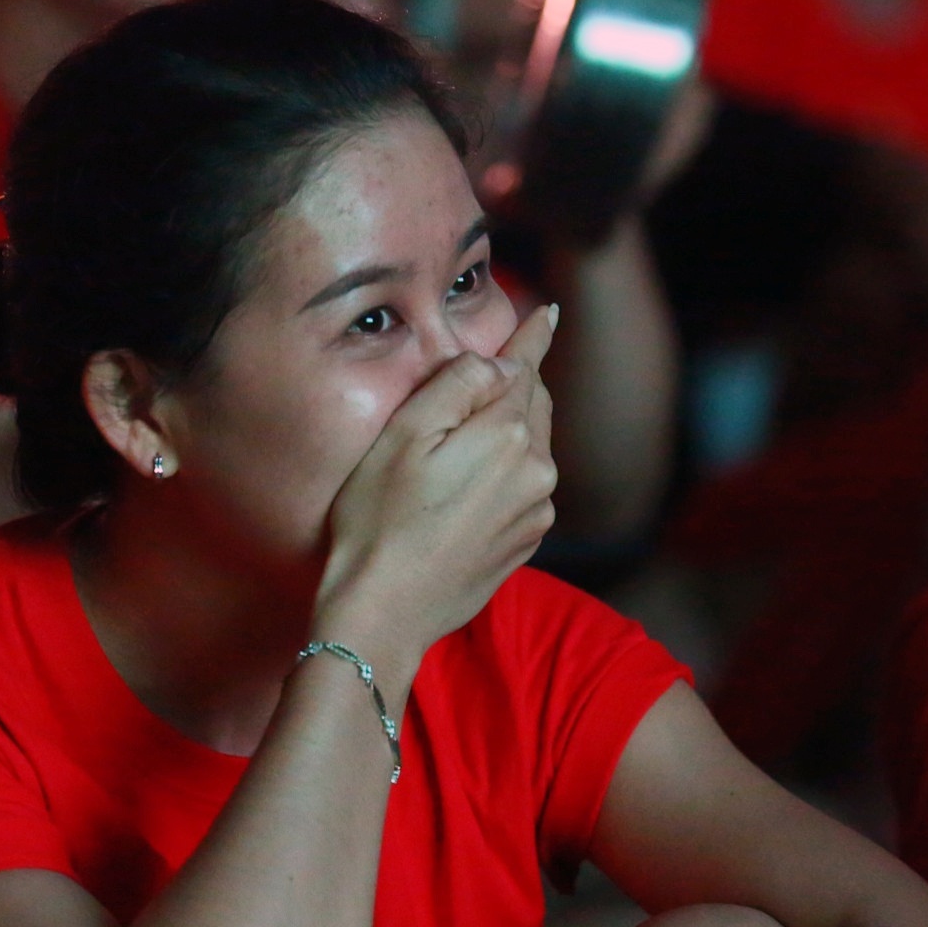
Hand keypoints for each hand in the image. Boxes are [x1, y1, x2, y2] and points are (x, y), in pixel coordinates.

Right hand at [315, 306, 559, 688]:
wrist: (384, 612)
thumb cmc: (378, 522)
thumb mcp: (403, 435)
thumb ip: (458, 385)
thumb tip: (499, 365)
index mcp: (506, 434)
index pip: (524, 370)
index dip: (532, 338)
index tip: (549, 314)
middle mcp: (537, 471)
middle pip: (532, 406)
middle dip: (515, 384)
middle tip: (488, 372)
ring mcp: (537, 512)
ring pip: (531, 447)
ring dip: (508, 430)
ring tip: (462, 441)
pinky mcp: (527, 542)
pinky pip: (526, 487)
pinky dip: (507, 471)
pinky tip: (468, 486)